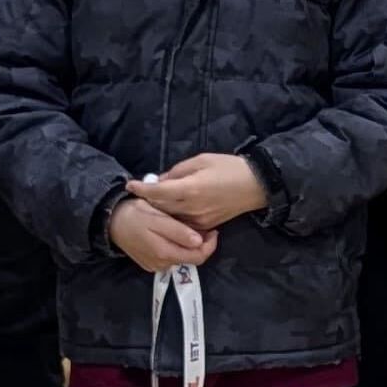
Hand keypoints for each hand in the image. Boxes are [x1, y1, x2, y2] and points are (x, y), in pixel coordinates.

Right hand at [109, 197, 214, 273]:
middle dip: (200, 245)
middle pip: (191, 259)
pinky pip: (170, 258)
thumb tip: (199, 241)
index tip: (213, 230)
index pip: (198, 257)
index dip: (209, 245)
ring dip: (188, 246)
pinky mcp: (150, 263)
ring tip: (188, 228)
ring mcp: (155, 265)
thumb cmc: (135, 214)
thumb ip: (178, 231)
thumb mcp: (157, 217)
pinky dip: (176, 248)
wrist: (111, 222)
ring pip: (181, 258)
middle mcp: (161, 264)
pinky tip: (174, 235)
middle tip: (203, 228)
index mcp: (165, 253)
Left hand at [132, 153, 267, 231]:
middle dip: (148, 199)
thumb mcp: (201, 160)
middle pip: (160, 207)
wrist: (255, 186)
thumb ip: (178, 171)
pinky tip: (172, 209)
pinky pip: (182, 223)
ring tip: (153, 200)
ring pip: (170, 218)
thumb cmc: (229, 167)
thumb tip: (161, 180)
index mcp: (190, 189)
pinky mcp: (205, 226)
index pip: (158, 191)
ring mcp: (198, 220)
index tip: (130, 185)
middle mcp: (191, 208)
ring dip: (159, 209)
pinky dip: (174, 216)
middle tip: (141, 190)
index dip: (142, 188)